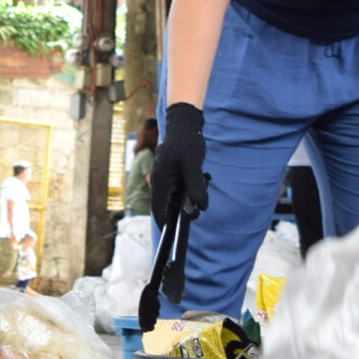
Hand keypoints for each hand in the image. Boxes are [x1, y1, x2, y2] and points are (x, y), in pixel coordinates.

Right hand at [152, 102, 209, 223]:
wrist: (185, 126)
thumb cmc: (187, 143)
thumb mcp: (193, 164)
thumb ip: (196, 186)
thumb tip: (201, 207)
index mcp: (160, 180)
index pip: (157, 209)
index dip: (164, 223)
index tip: (173, 232)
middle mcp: (159, 181)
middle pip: (166, 206)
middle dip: (180, 212)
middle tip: (196, 210)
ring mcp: (165, 179)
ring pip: (173, 199)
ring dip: (186, 200)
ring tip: (200, 191)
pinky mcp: (172, 176)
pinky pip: (178, 190)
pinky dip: (188, 192)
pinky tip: (199, 182)